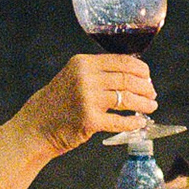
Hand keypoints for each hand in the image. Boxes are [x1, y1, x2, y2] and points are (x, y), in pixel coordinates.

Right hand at [21, 51, 156, 159]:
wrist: (35, 127)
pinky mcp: (89, 120)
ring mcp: (87, 99)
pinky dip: (133, 123)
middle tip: (152, 95)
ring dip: (144, 104)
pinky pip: (120, 121)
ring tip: (150, 107)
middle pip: (127, 80)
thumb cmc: (57, 103)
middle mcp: (85, 78)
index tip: (148, 78)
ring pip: (127, 99)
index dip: (141, 70)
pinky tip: (138, 123)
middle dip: (145, 88)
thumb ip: (97, 73)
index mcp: (83, 63)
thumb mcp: (73, 77)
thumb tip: (132, 74)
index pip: (122, 61)